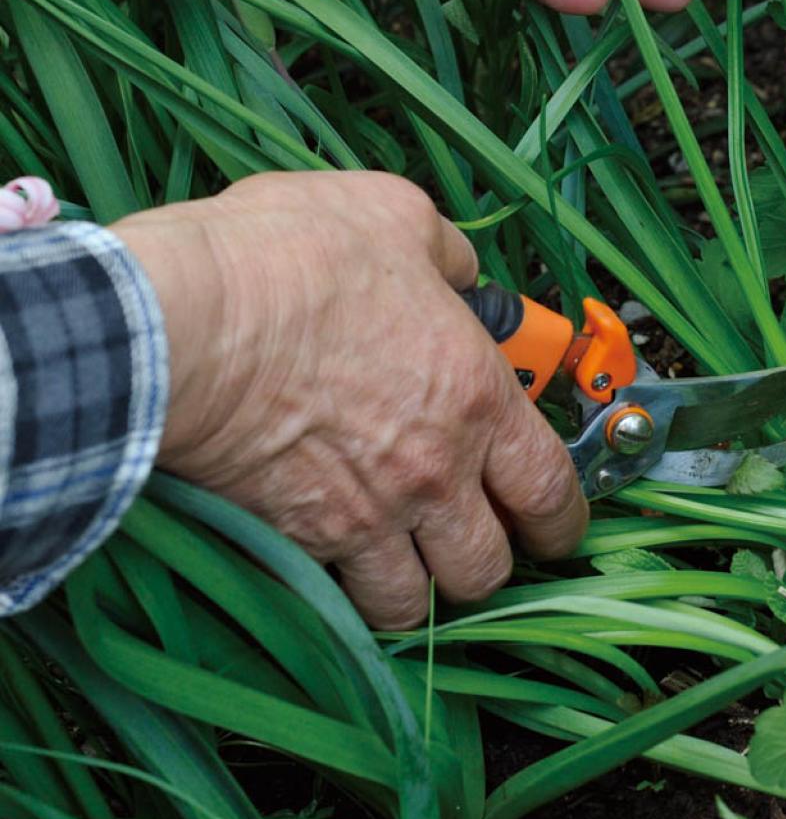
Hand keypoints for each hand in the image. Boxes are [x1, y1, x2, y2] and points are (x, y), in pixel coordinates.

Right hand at [114, 172, 587, 628]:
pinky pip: (334, 596)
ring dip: (414, 587)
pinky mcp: (292, 538)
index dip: (564, 516)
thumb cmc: (289, 261)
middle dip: (492, 561)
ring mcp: (361, 514)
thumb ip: (443, 253)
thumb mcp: (395, 215)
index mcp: (473, 393)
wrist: (187, 320)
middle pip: (489, 566)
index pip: (549, 486)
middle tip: (480, 541)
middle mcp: (430, 470)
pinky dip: (340, 590)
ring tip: (404, 558)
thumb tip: (457, 269)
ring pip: (411, 603)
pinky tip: (332, 558)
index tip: (560, 521)